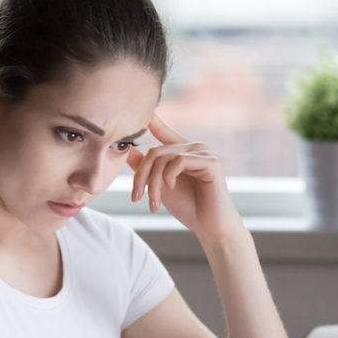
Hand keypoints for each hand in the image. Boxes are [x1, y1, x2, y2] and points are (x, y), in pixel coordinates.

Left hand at [127, 115, 243, 241]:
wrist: (209, 226)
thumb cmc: (188, 206)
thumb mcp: (160, 185)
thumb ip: (145, 167)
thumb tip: (127, 150)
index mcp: (181, 152)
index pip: (163, 132)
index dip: (152, 121)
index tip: (141, 111)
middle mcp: (193, 148)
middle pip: (155, 152)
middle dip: (142, 176)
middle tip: (137, 197)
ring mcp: (203, 153)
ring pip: (164, 157)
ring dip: (154, 182)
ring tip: (153, 202)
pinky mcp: (211, 162)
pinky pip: (179, 161)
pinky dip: (169, 176)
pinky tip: (171, 188)